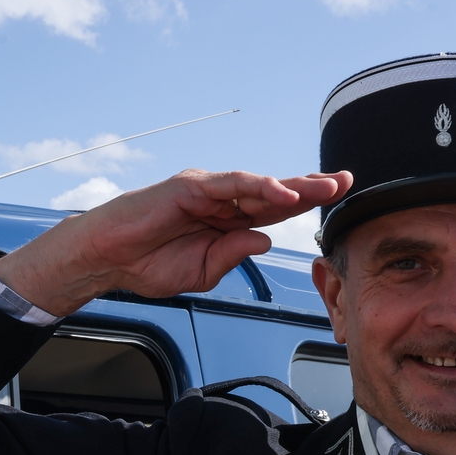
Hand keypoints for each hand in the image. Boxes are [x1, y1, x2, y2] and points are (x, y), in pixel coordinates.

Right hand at [0, 169, 353, 316]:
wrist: (109, 260)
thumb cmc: (149, 264)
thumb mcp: (204, 271)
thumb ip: (235, 254)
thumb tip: (266, 239)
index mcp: (227, 221)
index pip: (275, 211)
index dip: (306, 205)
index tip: (338, 202)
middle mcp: (221, 200)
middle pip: (275, 192)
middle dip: (311, 187)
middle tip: (346, 182)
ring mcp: (207, 190)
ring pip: (258, 184)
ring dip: (293, 185)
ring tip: (324, 187)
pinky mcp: (190, 186)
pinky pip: (231, 184)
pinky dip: (258, 186)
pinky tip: (282, 193)